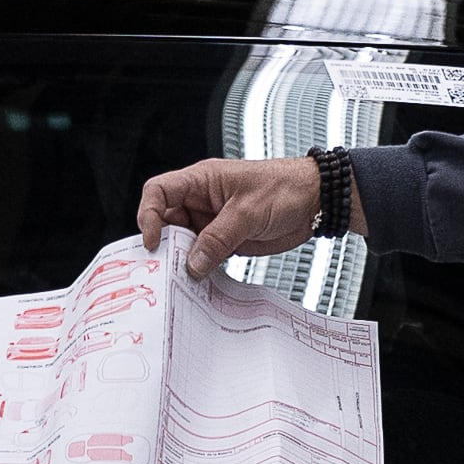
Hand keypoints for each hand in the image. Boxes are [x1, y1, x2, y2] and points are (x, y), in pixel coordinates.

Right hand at [135, 155, 336, 275]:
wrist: (316, 201)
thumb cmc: (286, 188)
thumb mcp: (249, 212)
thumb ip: (218, 239)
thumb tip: (192, 264)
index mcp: (201, 181)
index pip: (158, 192)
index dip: (147, 215)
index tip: (152, 241)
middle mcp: (201, 201)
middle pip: (166, 222)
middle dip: (164, 244)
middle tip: (166, 268)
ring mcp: (212, 222)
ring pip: (183, 242)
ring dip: (182, 260)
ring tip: (184, 279)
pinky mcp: (225, 240)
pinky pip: (203, 256)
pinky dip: (200, 269)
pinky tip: (202, 282)